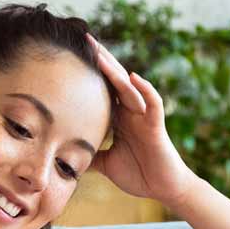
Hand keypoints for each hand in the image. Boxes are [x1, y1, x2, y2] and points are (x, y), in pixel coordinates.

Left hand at [84, 33, 204, 207]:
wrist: (163, 189)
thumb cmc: (139, 175)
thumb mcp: (107, 164)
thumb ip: (90, 156)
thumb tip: (66, 157)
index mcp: (119, 118)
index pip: (102, 89)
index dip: (90, 73)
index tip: (72, 56)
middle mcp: (131, 112)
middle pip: (114, 80)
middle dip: (101, 60)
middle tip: (84, 39)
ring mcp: (144, 116)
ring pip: (129, 87)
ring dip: (115, 70)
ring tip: (99, 53)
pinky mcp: (156, 125)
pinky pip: (152, 103)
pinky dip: (145, 89)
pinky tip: (134, 77)